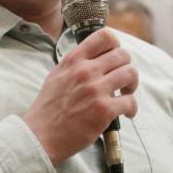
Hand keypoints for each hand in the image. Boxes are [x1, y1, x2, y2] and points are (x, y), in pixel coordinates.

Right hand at [23, 28, 138, 165]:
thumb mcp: (56, 75)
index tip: (115, 55)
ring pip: (130, 73)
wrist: (40, 136)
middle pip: (123, 54)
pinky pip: (130, 101)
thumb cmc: (48, 109)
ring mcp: (96, 90)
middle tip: (123, 80)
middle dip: (126, 66)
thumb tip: (94, 57)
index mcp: (73, 60)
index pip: (104, 36)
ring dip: (132, 85)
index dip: (116, 44)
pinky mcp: (104, 110)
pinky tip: (126, 113)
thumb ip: (75, 64)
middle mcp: (85, 71)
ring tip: (126, 94)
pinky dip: (132, 108)